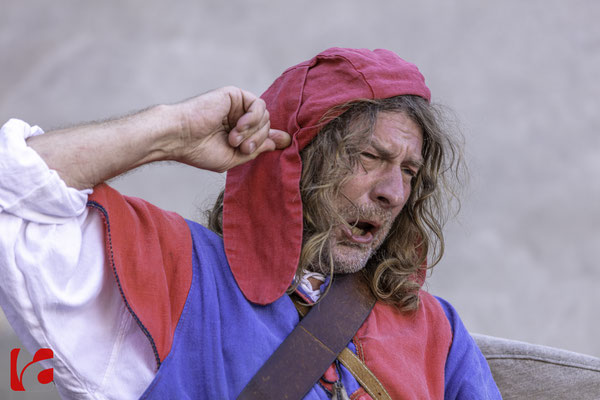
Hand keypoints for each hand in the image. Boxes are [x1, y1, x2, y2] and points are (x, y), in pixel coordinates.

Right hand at [173, 86, 290, 171]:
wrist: (179, 137)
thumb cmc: (200, 150)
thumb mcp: (233, 158)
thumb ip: (258, 148)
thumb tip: (283, 141)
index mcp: (237, 132)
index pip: (263, 133)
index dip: (271, 139)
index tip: (280, 144)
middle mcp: (238, 117)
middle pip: (266, 126)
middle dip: (258, 140)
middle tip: (241, 148)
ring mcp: (237, 105)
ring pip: (265, 116)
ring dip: (253, 132)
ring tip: (234, 140)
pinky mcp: (234, 95)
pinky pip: (258, 105)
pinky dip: (252, 119)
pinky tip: (238, 127)